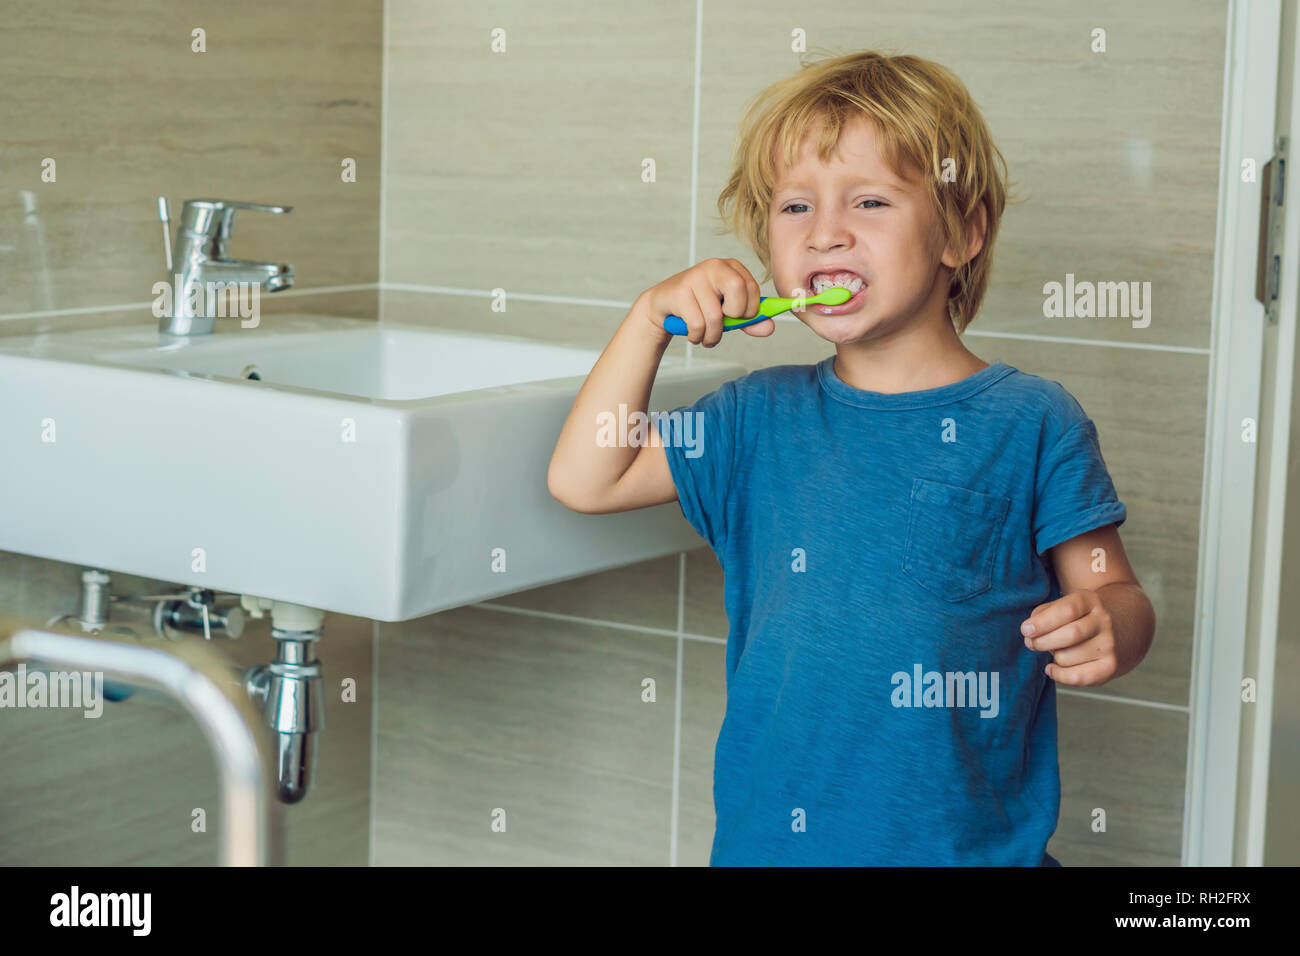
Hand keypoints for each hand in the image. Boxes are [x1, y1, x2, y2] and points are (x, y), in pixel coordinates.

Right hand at [638, 257, 774, 346]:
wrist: (663, 307)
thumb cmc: (700, 307)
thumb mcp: (728, 313)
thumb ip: (749, 320)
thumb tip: (769, 328)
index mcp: (731, 267)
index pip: (753, 287)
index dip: (751, 310)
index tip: (741, 318)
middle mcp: (714, 266)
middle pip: (738, 289)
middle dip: (735, 315)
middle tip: (724, 323)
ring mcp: (695, 277)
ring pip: (715, 316)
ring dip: (712, 336)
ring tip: (706, 336)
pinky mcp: (679, 292)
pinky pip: (697, 324)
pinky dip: (697, 337)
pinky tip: (693, 333)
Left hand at [1020, 589, 1117, 685]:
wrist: (1116, 629)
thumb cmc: (1077, 618)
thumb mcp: (1061, 606)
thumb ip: (1041, 615)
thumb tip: (1029, 634)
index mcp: (1090, 600)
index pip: (1068, 609)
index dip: (1044, 622)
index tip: (1026, 629)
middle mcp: (1103, 621)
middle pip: (1071, 634)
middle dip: (1043, 641)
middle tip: (1032, 643)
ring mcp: (1109, 644)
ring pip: (1068, 657)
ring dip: (1053, 656)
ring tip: (1055, 650)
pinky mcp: (1109, 666)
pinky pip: (1078, 677)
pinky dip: (1059, 675)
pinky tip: (1052, 668)